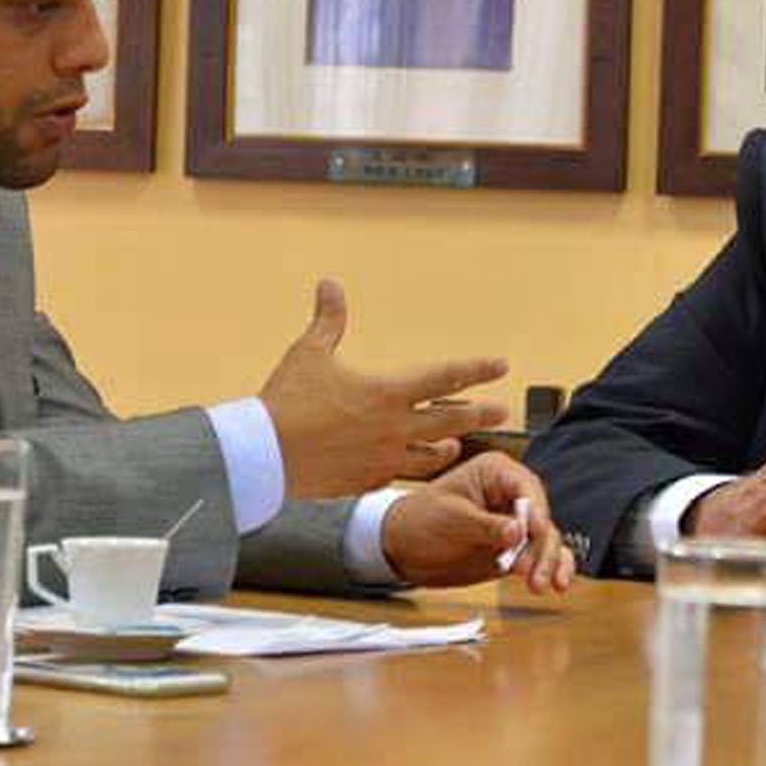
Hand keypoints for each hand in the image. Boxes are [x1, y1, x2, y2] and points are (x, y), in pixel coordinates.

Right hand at [259, 280, 508, 499]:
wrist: (263, 455)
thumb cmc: (285, 400)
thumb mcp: (309, 352)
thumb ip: (328, 319)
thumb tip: (330, 283)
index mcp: (387, 392)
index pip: (446, 377)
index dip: (477, 369)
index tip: (501, 365)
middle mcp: (394, 427)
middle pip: (453, 420)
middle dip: (481, 413)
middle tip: (502, 411)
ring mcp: (384, 458)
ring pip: (432, 455)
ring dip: (448, 446)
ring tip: (456, 443)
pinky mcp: (367, 481)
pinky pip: (399, 477)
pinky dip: (409, 469)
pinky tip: (410, 465)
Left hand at [380, 452, 575, 594]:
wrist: (403, 549)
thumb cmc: (420, 520)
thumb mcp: (450, 519)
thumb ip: (485, 525)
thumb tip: (517, 531)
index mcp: (496, 473)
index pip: (526, 488)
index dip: (534, 511)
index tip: (535, 532)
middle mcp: (512, 495)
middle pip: (541, 516)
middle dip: (541, 545)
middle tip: (529, 571)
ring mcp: (516, 523)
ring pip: (547, 539)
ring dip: (547, 561)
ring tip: (538, 584)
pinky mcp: (517, 547)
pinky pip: (542, 555)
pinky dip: (552, 567)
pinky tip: (556, 582)